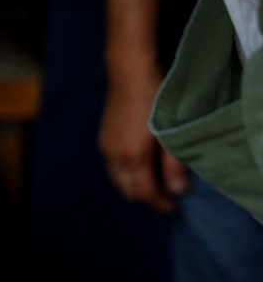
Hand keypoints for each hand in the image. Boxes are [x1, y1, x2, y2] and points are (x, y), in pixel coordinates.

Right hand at [97, 59, 187, 211]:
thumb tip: (178, 191)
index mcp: (131, 157)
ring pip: (119, 180)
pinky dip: (127, 174)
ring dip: (135, 186)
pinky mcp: (103, 139)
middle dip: (147, 197)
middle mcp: (114, 157)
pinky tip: (141, 165)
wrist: (130, 74)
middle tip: (167, 196)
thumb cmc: (155, 99)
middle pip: (128, 191)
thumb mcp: (170, 133)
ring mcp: (105, 148)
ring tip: (156, 182)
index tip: (174, 207)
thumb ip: (173, 164)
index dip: (160, 203)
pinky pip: (113, 168)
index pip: (144, 192)